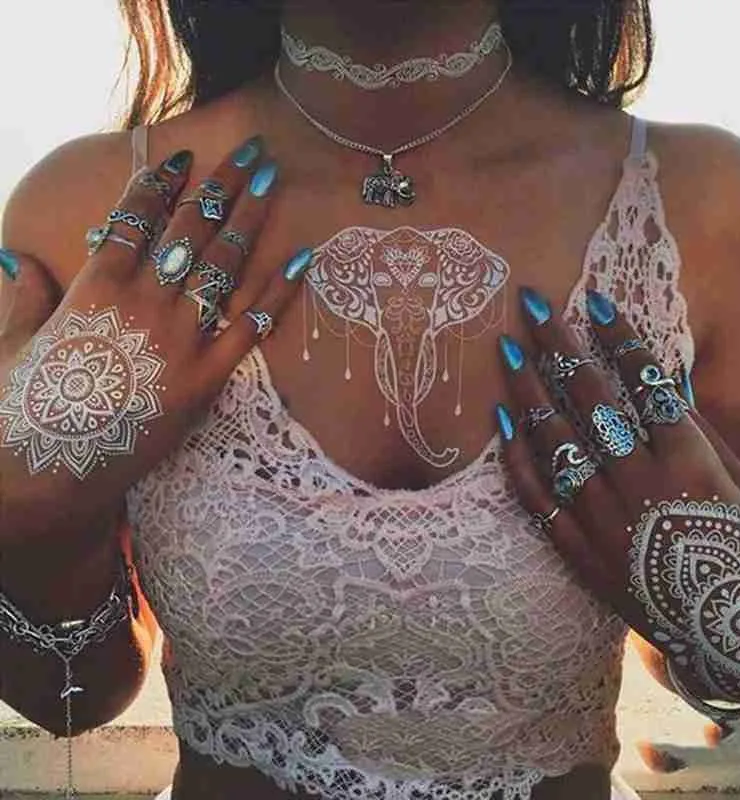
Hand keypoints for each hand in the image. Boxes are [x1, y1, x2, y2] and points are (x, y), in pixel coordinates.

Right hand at [0, 136, 310, 539]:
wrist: (51, 472)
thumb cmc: (25, 411)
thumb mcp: (9, 347)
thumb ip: (22, 299)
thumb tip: (18, 259)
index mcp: (95, 287)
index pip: (133, 219)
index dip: (159, 184)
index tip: (182, 157)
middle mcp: (143, 303)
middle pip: (190, 229)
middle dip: (222, 185)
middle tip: (251, 151)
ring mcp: (178, 340)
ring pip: (222, 266)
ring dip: (251, 220)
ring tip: (273, 182)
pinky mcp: (205, 379)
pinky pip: (251, 328)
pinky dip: (278, 293)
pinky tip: (301, 259)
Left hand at [495, 287, 739, 707]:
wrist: (731, 633)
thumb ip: (700, 429)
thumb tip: (664, 376)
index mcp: (690, 460)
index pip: (647, 382)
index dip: (620, 337)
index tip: (593, 300)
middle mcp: (641, 483)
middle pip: (591, 400)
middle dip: (559, 346)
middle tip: (531, 306)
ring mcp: (604, 518)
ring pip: (556, 442)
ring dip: (529, 391)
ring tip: (507, 352)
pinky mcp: (579, 550)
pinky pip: (537, 498)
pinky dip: (517, 458)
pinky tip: (501, 422)